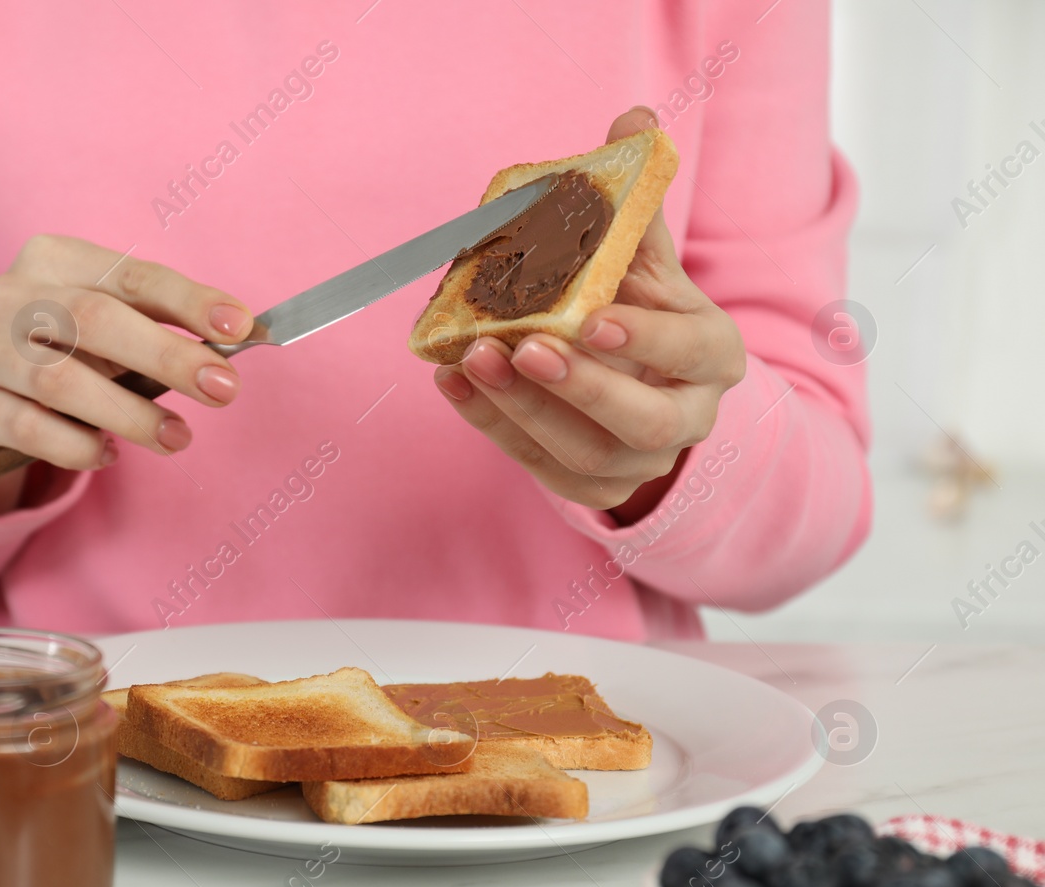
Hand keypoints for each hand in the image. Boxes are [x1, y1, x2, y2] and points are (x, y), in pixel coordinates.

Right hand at [0, 235, 252, 483]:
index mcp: (53, 259)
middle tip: (223, 389)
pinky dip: (76, 446)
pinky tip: (109, 454)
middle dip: (167, 356)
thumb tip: (235, 342)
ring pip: (61, 381)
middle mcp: (11, 295)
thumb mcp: (108, 325)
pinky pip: (30, 428)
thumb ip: (161, 326)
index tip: (241, 327)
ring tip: (178, 438)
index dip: (188, 300)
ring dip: (130, 414)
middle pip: (95, 320)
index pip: (131, 275)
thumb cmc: (64, 351)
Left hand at [433, 107, 745, 523]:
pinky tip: (452, 379)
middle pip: (642, 421)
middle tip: (524, 347)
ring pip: (584, 452)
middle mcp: (687, 418)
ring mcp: (639, 464)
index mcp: (713, 356)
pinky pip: (537, 465)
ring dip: (522, 408)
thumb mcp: (649, 265)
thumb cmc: (643, 316)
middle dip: (580, 388)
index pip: (692, 351)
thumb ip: (634, 206)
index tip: (593, 320)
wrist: (644, 397)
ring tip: (474, 358)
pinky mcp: (590, 488)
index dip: (646, 340)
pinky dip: (490, 423)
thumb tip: (629, 118)